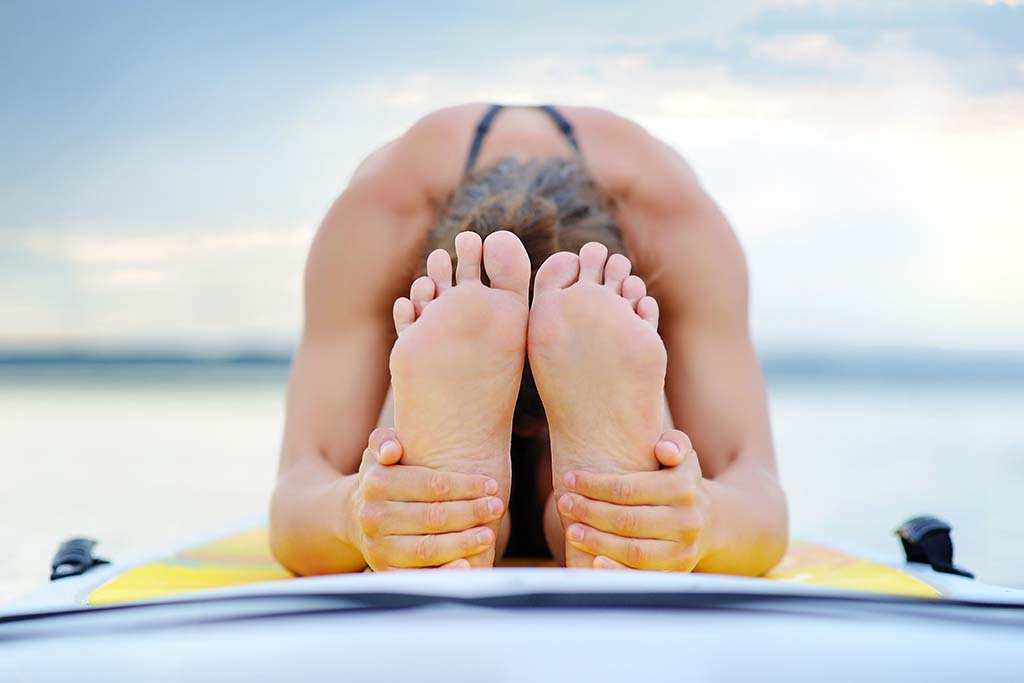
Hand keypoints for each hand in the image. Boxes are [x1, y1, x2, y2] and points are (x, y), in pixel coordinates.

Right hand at [352, 427, 503, 570]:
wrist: (355, 514)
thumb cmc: (383, 477)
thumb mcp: (377, 452)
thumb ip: (384, 441)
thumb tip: (391, 452)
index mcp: (376, 482)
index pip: (430, 484)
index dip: (464, 486)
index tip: (491, 485)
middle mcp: (373, 516)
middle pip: (432, 517)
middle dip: (470, 512)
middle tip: (497, 507)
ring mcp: (377, 546)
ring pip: (427, 548)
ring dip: (462, 543)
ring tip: (488, 534)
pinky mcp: (384, 570)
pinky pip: (418, 576)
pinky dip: (443, 573)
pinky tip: (467, 565)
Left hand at [558, 429, 708, 570]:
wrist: (707, 520)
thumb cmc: (677, 480)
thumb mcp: (681, 455)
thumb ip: (674, 442)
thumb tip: (664, 450)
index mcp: (685, 487)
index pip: (628, 488)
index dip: (594, 485)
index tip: (570, 478)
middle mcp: (688, 520)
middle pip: (626, 520)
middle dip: (589, 512)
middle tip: (565, 503)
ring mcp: (682, 550)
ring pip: (632, 550)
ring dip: (596, 541)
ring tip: (572, 529)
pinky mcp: (675, 572)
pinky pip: (642, 576)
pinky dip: (616, 571)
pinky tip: (593, 560)